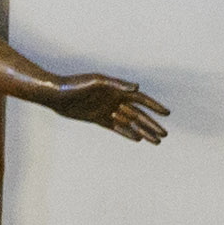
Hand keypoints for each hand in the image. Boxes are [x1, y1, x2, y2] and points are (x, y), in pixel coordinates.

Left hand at [50, 73, 170, 144]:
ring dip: (143, 132)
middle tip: (165, 135)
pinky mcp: (98, 119)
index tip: (167, 114)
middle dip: (152, 125)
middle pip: (139, 115)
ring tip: (156, 142)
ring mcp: (107, 110)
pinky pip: (116, 128)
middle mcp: (115, 100)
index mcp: (118, 90)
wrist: (56, 95)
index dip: (155, 106)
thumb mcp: (97, 82)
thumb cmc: (76, 85)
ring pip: (130, 123)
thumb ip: (118, 85)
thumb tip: (137, 87)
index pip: (142, 100)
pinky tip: (138, 139)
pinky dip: (127, 133)